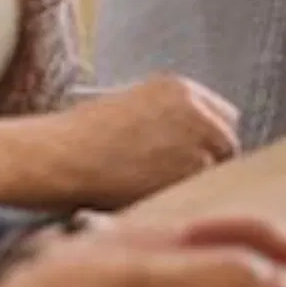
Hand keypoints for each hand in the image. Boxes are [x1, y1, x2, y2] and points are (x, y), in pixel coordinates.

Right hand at [0, 75, 240, 210]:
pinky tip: (154, 198)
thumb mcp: (128, 110)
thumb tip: (189, 148)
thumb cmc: (77, 140)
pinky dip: (184, 197)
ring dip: (195, 181)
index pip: (220, 115)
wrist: (59, 156)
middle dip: (208, 161)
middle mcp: (196, 107)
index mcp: (178, 88)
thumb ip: (166, 123)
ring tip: (156, 190)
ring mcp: (198, 136)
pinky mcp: (193, 166)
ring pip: (215, 168)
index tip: (194, 156)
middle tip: (178, 181)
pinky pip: (202, 189)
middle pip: (226, 141)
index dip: (207, 139)